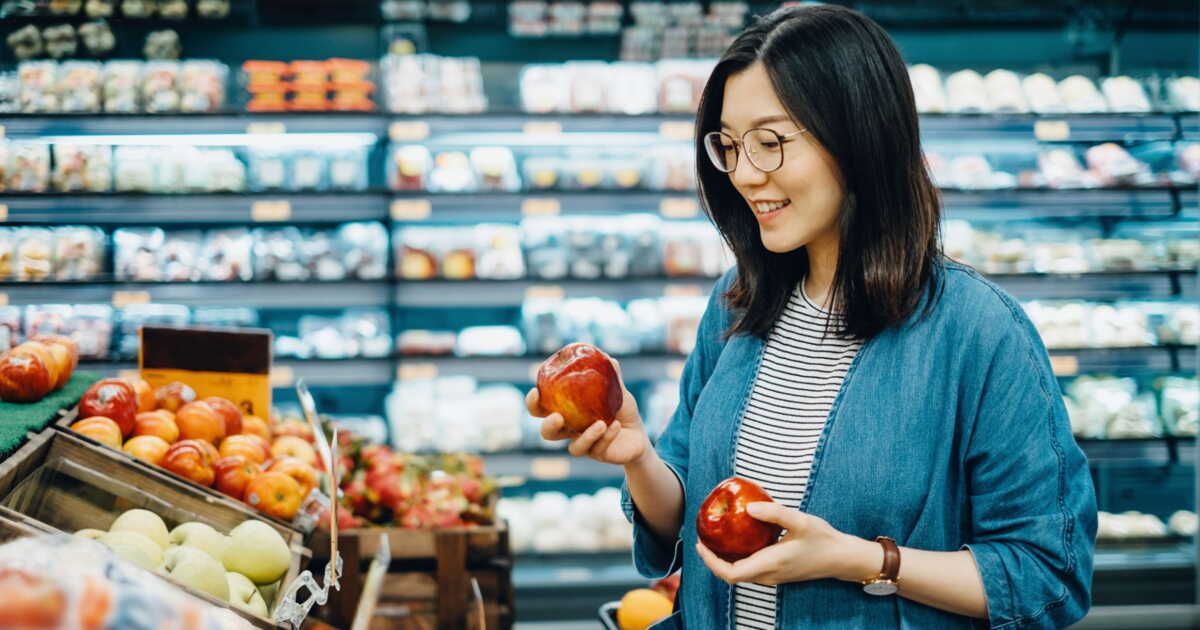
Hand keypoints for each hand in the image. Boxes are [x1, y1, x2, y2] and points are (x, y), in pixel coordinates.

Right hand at [526, 357, 648, 465]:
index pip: (542, 409)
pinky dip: (606, 437)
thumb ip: (611, 376)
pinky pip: (598, 448)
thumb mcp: (617, 391)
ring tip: (601, 423)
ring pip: (573, 448)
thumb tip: (608, 358)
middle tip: (557, 417)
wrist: (639, 434)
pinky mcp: (598, 454)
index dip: (533, 402)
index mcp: (567, 412)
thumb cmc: (621, 410)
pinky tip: (616, 426)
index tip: (536, 391)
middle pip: (547, 433)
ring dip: (586, 435)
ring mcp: (583, 444)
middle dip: (548, 426)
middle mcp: (570, 430)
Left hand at [695, 502, 875, 585]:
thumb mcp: (801, 520)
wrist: (842, 558)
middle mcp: (769, 575)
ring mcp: (773, 576)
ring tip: (715, 538)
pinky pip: (750, 569)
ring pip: (740, 573)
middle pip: (731, 575)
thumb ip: (774, 513)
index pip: (731, 573)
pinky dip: (738, 557)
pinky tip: (738, 539)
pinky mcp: (777, 573)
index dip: (711, 562)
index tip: (701, 544)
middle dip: (713, 559)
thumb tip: (748, 506)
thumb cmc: (823, 539)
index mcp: (771, 564)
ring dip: (724, 559)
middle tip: (703, 537)